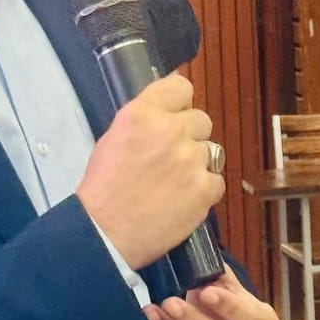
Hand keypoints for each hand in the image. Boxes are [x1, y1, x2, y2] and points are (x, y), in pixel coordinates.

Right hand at [77, 74, 221, 268]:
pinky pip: (216, 181)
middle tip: (171, 157)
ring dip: (197, 164)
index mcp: (142, 114)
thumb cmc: (103, 188)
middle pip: (201, 120)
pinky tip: (182, 200)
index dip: (180, 103)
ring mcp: (191, 160)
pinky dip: (203, 191)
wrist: (105, 233)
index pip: (181, 87)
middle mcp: (170, 130)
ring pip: (211, 151)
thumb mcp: (113, 139)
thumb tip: (166, 115)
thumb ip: (143, 121)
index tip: (175, 115)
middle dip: (190, 136)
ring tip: (175, 183)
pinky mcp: (205, 189)